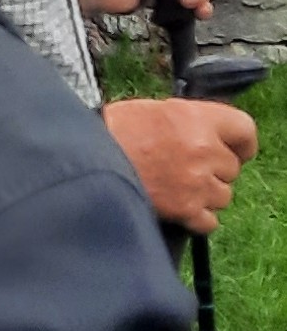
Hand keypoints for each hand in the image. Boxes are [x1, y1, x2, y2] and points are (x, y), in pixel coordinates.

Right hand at [105, 96, 257, 231]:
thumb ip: (190, 121)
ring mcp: (197, 182)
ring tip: (177, 187)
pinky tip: (179, 207)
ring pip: (223, 196)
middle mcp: (204, 149)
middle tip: (186, 167)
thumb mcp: (155, 109)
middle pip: (232, 168)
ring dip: (205, 194)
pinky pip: (209, 221)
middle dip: (214, 169)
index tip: (236, 150)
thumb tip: (211, 135)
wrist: (86, 157)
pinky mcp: (185, 210)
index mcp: (197, 118)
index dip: (241, 143)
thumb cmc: (115, 131)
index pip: (245, 131)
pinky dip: (197, 217)